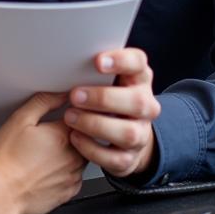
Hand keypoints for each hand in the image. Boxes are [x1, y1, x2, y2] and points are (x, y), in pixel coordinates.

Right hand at [0, 91, 85, 213]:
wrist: (0, 194)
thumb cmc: (5, 160)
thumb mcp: (19, 120)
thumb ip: (44, 102)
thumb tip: (62, 94)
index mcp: (63, 135)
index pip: (80, 117)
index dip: (70, 115)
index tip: (58, 118)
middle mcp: (74, 157)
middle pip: (83, 138)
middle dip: (70, 134)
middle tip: (47, 138)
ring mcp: (72, 177)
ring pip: (81, 158)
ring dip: (69, 154)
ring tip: (44, 155)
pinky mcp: (68, 194)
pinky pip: (75, 178)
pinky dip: (65, 173)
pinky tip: (46, 171)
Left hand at [64, 48, 159, 178]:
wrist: (126, 133)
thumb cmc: (108, 96)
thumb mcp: (107, 78)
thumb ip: (95, 68)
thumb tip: (69, 55)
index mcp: (139, 78)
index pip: (138, 63)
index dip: (121, 61)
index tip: (98, 61)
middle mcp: (146, 106)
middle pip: (137, 102)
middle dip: (103, 98)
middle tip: (75, 95)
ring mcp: (141, 134)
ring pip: (128, 133)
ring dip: (95, 124)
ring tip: (71, 117)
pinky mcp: (130, 158)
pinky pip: (116, 159)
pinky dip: (92, 149)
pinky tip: (75, 137)